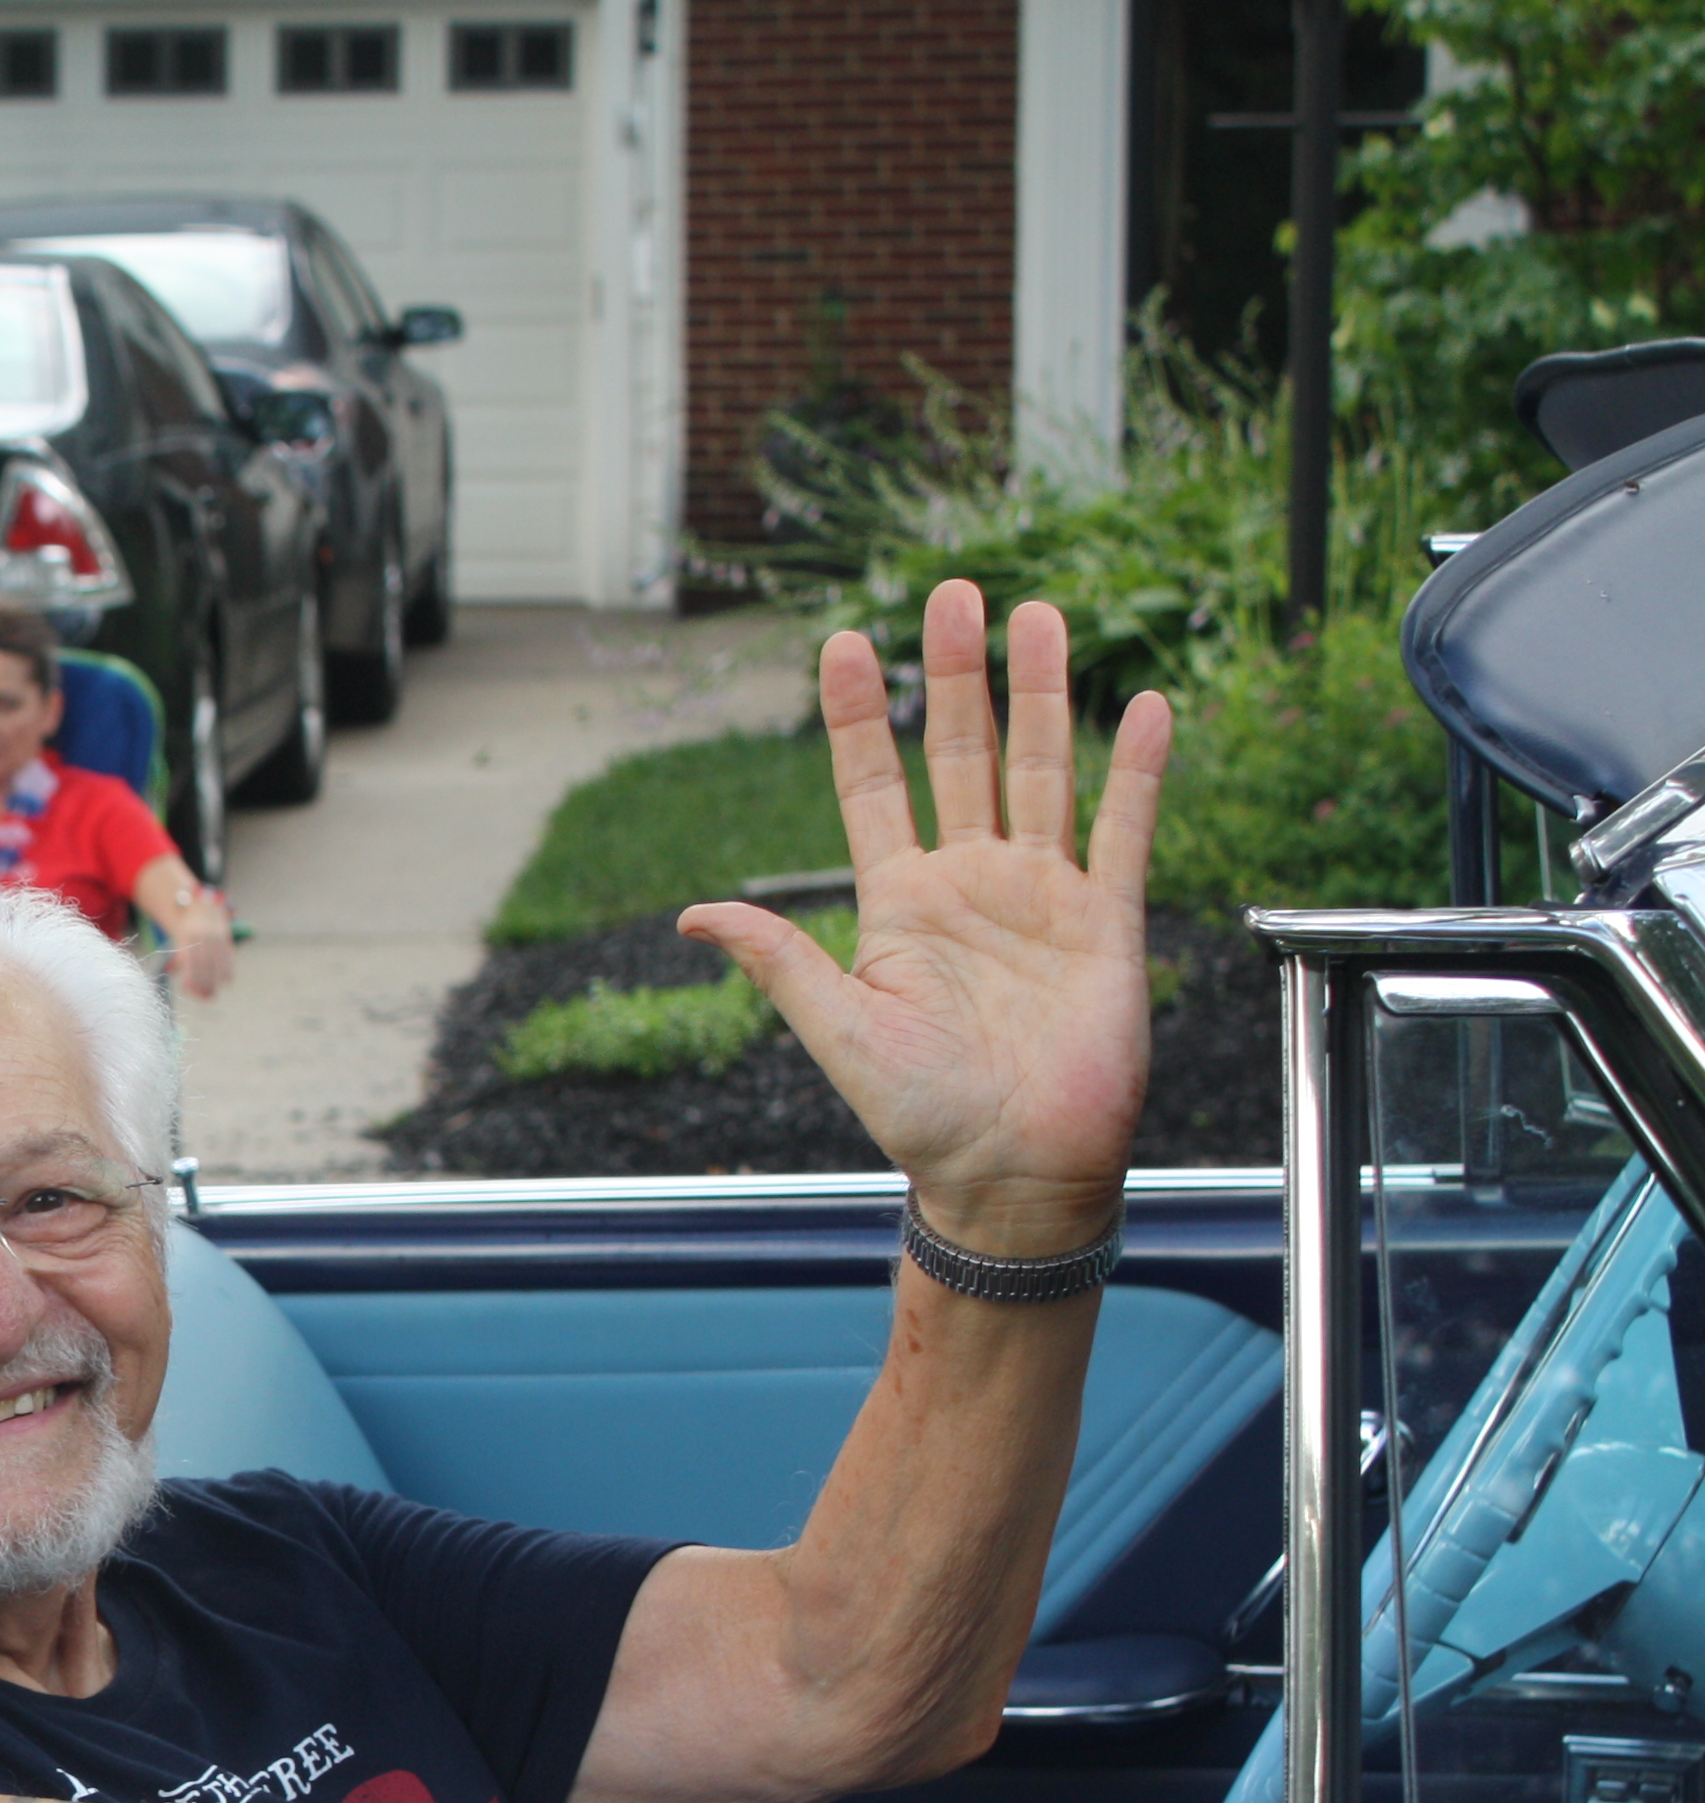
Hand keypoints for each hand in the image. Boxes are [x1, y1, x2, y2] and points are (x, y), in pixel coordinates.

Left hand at [165, 893, 237, 1001]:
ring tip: (213, 993)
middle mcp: (202, 935)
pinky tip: (226, 981)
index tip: (188, 989)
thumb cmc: (187, 929)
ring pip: (217, 960)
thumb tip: (175, 976)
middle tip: (204, 997)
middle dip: (204, 982)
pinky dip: (228, 969)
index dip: (189, 976)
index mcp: (186, 935)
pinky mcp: (226, 936)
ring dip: (216, 980)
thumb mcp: (179, 938)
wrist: (201, 903)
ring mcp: (216, 934)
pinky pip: (229, 955)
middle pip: (204, 963)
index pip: (188, 959)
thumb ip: (180, 957)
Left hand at [677, 581, 1172, 1255]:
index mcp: (899, 904)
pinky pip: (1125, 831)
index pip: (873, 787)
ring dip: (1041, 694)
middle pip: (960, 754)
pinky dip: (1139, 770)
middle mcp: (971, 884)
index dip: (856, 718)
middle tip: (953, 591)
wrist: (1013, 1175)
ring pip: (1043, 770)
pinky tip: (1145, 707)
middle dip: (955, 674)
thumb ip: (780, 961)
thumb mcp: (837, 1031)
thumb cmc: (921, 1117)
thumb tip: (693, 914)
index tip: (843, 643)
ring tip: (1038, 613)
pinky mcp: (1106, 923)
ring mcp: (1042, 896)